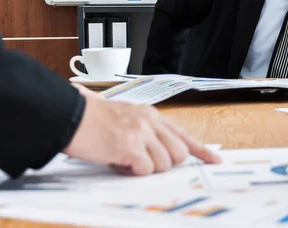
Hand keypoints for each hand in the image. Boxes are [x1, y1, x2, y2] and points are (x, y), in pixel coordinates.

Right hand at [63, 89, 220, 174]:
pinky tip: (118, 162)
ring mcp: (141, 133)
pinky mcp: (129, 146)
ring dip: (146, 168)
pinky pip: (144, 169)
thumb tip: (162, 156)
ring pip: (164, 163)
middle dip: (166, 164)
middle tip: (144, 163)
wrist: (71, 115)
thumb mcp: (128, 120)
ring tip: (125, 160)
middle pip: (179, 153)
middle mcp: (151, 122)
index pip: (184, 134)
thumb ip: (147, 133)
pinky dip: (132, 172)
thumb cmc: (95, 121)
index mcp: (152, 116)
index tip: (216, 160)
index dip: (202, 150)